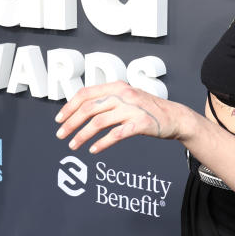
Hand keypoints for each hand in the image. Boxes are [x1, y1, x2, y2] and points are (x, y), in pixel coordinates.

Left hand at [55, 81, 182, 153]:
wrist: (175, 117)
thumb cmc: (147, 108)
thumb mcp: (126, 97)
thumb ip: (107, 99)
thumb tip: (81, 108)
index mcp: (117, 86)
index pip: (85, 93)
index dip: (69, 106)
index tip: (59, 119)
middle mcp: (123, 94)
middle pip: (89, 108)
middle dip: (71, 122)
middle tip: (60, 135)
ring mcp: (132, 109)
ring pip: (99, 122)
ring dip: (82, 135)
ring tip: (73, 145)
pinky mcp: (140, 124)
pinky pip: (116, 134)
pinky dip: (102, 143)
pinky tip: (93, 150)